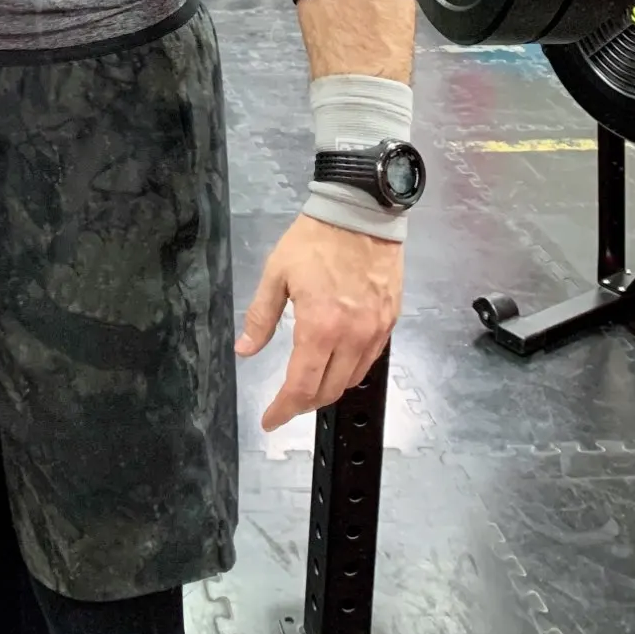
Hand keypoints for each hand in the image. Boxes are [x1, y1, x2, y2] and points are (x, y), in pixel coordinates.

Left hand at [234, 213, 402, 430]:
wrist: (361, 213)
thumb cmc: (315, 240)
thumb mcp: (276, 274)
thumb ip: (260, 317)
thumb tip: (245, 350)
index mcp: (320, 327)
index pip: (301, 385)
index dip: (283, 409)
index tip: (270, 420)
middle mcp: (352, 336)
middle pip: (328, 390)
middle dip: (303, 403)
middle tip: (285, 403)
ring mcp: (375, 331)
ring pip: (351, 379)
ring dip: (328, 389)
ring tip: (308, 386)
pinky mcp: (390, 322)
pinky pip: (370, 360)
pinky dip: (350, 371)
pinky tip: (335, 364)